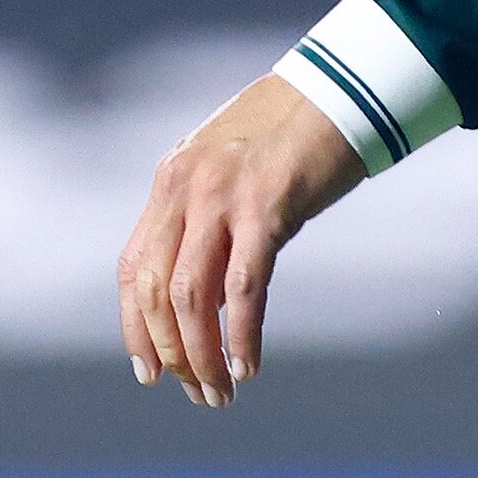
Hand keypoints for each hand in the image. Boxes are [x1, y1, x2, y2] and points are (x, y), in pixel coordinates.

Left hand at [115, 74, 366, 405]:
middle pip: (158, 291)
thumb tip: (209, 290)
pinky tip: (248, 364)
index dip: (136, 328)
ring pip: (193, 297)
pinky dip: (242, 334)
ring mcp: (223, 196)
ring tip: (221, 392)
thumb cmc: (296, 131)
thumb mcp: (233, 170)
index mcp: (170, 182)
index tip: (150, 373)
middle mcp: (185, 190)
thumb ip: (210, 219)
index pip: (134, 269)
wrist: (343, 85)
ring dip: (203, 355)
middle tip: (197, 392)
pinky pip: (245, 287)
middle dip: (172, 352)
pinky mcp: (269, 205)